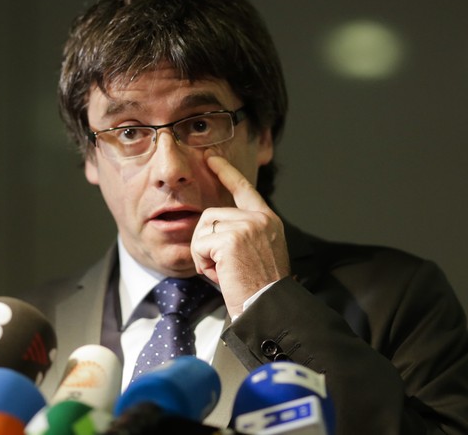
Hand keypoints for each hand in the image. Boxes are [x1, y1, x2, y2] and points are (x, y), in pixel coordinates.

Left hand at [191, 152, 289, 316]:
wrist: (268, 307)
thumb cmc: (259, 289)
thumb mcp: (257, 252)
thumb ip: (241, 232)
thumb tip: (213, 224)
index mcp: (268, 220)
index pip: (243, 189)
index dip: (226, 172)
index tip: (211, 159)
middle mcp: (260, 219)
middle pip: (211, 214)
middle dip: (207, 243)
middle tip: (222, 268)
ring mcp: (247, 226)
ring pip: (203, 229)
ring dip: (204, 254)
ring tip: (223, 272)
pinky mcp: (231, 239)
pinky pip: (199, 245)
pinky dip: (202, 264)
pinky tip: (220, 275)